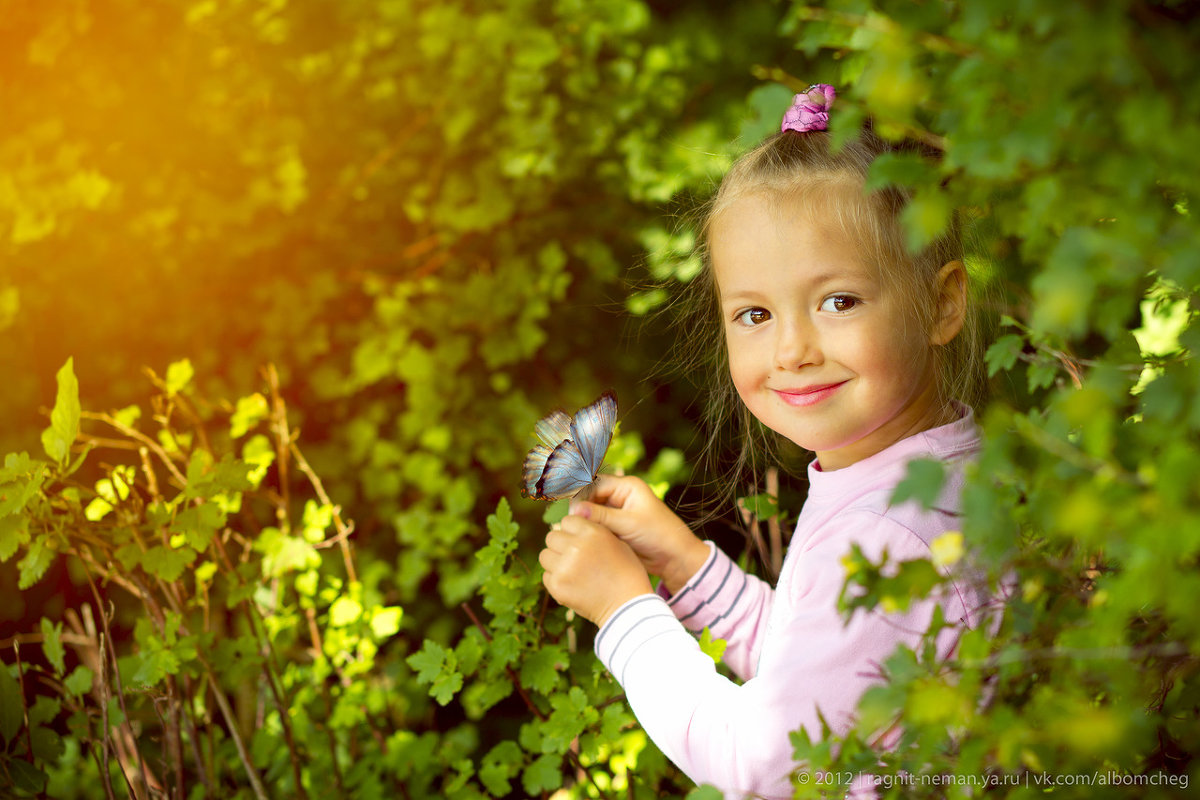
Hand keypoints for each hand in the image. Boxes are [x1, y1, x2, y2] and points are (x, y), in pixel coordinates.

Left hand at [539, 514, 652, 626]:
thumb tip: (572, 527)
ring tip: (571, 570)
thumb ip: (594, 531)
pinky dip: (556, 579)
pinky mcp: (557, 586)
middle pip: (551, 537)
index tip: (578, 540)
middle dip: (560, 545)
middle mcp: (575, 547)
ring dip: (555, 561)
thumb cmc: (627, 573)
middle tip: (572, 556)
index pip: (567, 521)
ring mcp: (564, 567)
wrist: (627, 606)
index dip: (572, 530)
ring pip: (545, 556)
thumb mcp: (617, 543)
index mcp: (592, 533)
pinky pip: (546, 576)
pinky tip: (572, 584)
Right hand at [571, 475, 710, 594]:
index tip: (573, 513)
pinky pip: (597, 523)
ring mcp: (618, 510)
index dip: (581, 496)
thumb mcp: (629, 524)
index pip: (595, 483)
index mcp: (628, 486)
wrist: (674, 558)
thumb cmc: (658, 535)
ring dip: (584, 520)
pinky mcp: (616, 525)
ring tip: (577, 533)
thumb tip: (574, 510)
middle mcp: (621, 495)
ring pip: (591, 511)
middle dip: (581, 509)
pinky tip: (584, 538)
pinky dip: (590, 529)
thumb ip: (601, 516)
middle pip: (591, 496)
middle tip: (572, 525)